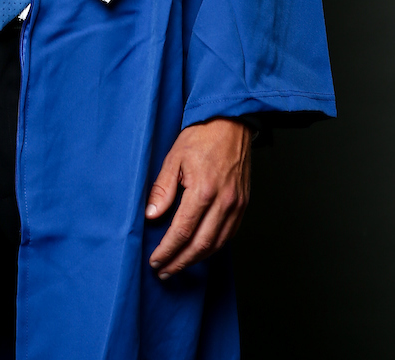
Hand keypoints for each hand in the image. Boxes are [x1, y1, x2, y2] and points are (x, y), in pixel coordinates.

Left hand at [145, 117, 251, 278]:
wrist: (231, 123)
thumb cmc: (201, 136)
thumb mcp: (174, 158)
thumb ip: (163, 189)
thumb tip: (151, 215)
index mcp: (203, 190)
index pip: (182, 232)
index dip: (168, 250)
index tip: (155, 260)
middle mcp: (223, 202)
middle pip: (200, 246)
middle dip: (180, 262)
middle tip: (163, 270)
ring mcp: (236, 205)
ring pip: (217, 245)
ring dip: (196, 260)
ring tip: (179, 265)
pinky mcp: (243, 205)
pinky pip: (229, 235)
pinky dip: (213, 248)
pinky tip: (200, 251)